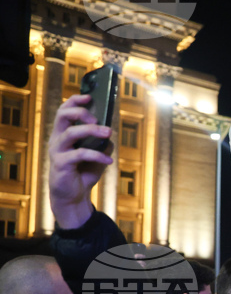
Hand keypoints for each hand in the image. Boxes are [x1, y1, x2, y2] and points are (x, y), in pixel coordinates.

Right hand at [48, 94, 113, 228]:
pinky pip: (79, 154)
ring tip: (108, 132)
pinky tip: (109, 160)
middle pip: (62, 116)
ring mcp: (58, 151)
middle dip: (80, 112)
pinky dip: (97, 156)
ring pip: (70, 132)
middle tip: (97, 118)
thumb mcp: (97, 156)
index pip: (64, 111)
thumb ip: (102, 144)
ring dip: (91, 130)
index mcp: (63, 134)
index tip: (89, 97)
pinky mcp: (61, 164)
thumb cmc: (83, 173)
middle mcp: (57, 139)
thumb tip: (110, 136)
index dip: (74, 101)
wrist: (73, 196)